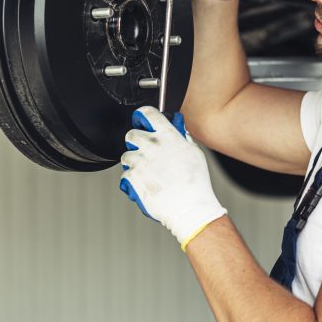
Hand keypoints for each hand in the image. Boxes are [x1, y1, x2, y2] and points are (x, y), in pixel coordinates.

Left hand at [119, 107, 226, 250]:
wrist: (189, 208)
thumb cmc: (196, 183)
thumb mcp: (195, 153)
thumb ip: (182, 138)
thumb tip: (177, 129)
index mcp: (168, 136)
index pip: (147, 113)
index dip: (142, 116)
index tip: (142, 121)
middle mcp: (152, 146)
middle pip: (131, 134)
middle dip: (135, 142)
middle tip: (144, 151)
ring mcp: (140, 162)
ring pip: (126, 156)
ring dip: (134, 163)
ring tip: (148, 172)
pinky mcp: (132, 177)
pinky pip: (125, 174)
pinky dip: (133, 180)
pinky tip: (146, 184)